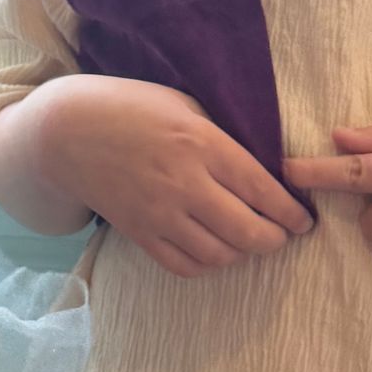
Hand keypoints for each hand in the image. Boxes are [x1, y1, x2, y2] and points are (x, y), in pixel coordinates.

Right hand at [38, 75, 312, 277]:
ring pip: (220, 255)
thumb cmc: (131, 109)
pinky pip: (185, 266)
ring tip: (248, 240)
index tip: (303, 220)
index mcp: (202, 144)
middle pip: (249, 232)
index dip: (291, 212)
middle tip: (281, 234)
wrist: (67, 133)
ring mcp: (160, 214)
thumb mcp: (184, 105)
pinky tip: (214, 250)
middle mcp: (185, 184)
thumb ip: (222, 137)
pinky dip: (208, 265)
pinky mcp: (140, 234)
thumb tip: (264, 168)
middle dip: (275, 239)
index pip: (263, 190)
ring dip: (242, 253)